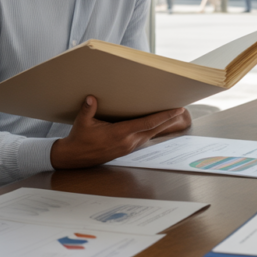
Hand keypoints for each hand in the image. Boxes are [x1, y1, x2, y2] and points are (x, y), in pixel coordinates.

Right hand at [50, 96, 190, 168]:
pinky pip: (144, 138)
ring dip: (162, 125)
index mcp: (120, 134)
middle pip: (154, 129)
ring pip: (150, 134)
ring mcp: (128, 147)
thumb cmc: (79, 139)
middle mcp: (128, 141)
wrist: (74, 158)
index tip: (177, 109)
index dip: (164, 116)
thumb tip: (91, 98)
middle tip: (181, 109)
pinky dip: (153, 130)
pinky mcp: (127, 149)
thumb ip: (88, 110)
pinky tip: (157, 125)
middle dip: (169, 119)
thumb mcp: (81, 123)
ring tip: (173, 114)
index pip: (147, 123)